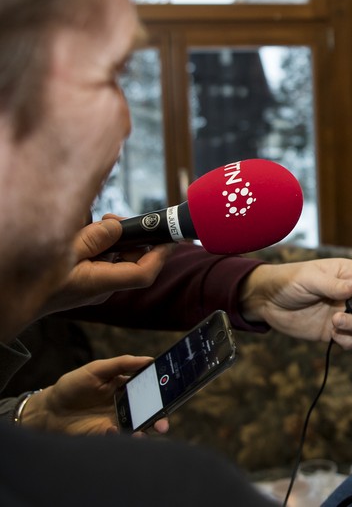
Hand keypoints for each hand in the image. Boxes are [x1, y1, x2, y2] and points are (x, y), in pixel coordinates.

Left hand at [18, 355, 168, 435]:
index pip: (152, 390)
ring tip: (141, 434)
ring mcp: (118, 421)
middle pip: (151, 413)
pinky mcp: (105, 435)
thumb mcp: (97, 369)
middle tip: (163, 425)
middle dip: (160, 420)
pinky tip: (110, 430)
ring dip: (143, 432)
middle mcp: (127, 406)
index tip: (173, 394)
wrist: (49, 410)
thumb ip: (122, 363)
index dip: (165, 393)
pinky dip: (118, 436)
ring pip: (139, 428)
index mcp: (129, 388)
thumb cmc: (73, 385)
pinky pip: (118, 438)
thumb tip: (149, 359)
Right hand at [39, 215, 173, 314]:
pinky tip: (89, 234)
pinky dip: (103, 246)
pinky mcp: (86, 280)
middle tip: (117, 220)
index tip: (169, 237)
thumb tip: (117, 227)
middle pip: (134, 261)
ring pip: (119, 260)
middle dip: (134, 238)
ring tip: (101, 223)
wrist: (11, 297)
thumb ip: (96, 237)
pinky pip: (104, 261)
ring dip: (116, 240)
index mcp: (102, 283)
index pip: (145, 273)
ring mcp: (95, 285)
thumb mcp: (66, 249)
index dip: (161, 254)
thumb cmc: (35, 277)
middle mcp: (103, 287)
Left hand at [238, 258, 351, 349]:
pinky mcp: (334, 332)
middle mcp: (351, 294)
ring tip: (336, 322)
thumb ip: (334, 284)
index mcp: (348, 274)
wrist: (267, 302)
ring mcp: (343, 313)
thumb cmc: (289, 281)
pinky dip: (348, 340)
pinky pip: (351, 340)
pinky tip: (335, 335)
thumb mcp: (310, 278)